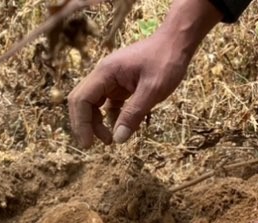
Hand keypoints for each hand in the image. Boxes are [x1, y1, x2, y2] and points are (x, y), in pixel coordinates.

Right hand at [68, 0, 222, 147]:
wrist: (177, 42)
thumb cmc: (166, 61)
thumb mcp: (153, 90)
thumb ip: (133, 114)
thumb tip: (118, 139)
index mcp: (106, 72)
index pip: (81, 99)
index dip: (81, 124)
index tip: (88, 144)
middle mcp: (103, 75)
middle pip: (82, 101)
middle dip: (84, 124)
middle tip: (92, 145)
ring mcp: (111, 79)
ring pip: (93, 103)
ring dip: (97, 122)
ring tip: (111, 139)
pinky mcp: (120, 84)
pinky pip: (108, 103)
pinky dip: (111, 117)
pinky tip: (122, 127)